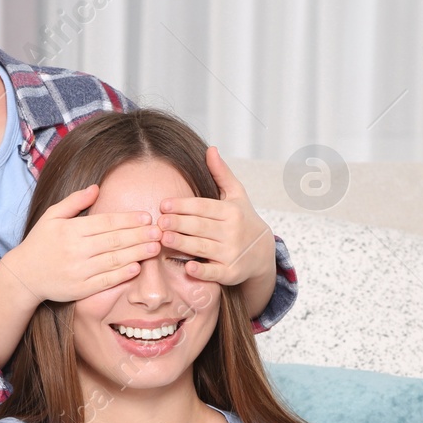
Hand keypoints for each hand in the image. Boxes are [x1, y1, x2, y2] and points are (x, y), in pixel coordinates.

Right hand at [0, 184, 160, 303]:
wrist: (24, 275)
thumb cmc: (40, 243)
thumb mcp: (51, 216)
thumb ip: (74, 202)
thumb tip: (96, 187)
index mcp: (71, 230)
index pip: (106, 223)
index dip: (128, 220)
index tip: (147, 217)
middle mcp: (76, 250)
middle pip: (114, 241)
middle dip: (139, 235)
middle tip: (159, 231)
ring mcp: (79, 270)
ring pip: (113, 260)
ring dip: (137, 253)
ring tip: (155, 247)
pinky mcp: (80, 289)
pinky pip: (105, 281)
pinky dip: (122, 274)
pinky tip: (137, 267)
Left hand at [157, 147, 273, 288]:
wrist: (262, 253)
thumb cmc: (243, 220)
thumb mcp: (237, 195)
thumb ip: (221, 173)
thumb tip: (210, 149)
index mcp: (231, 211)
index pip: (203, 207)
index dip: (183, 205)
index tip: (163, 204)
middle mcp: (232, 232)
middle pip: (200, 227)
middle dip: (179, 224)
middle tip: (159, 222)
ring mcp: (232, 254)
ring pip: (203, 248)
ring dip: (182, 244)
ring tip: (163, 239)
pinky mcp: (231, 273)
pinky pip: (214, 273)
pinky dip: (202, 272)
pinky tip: (188, 267)